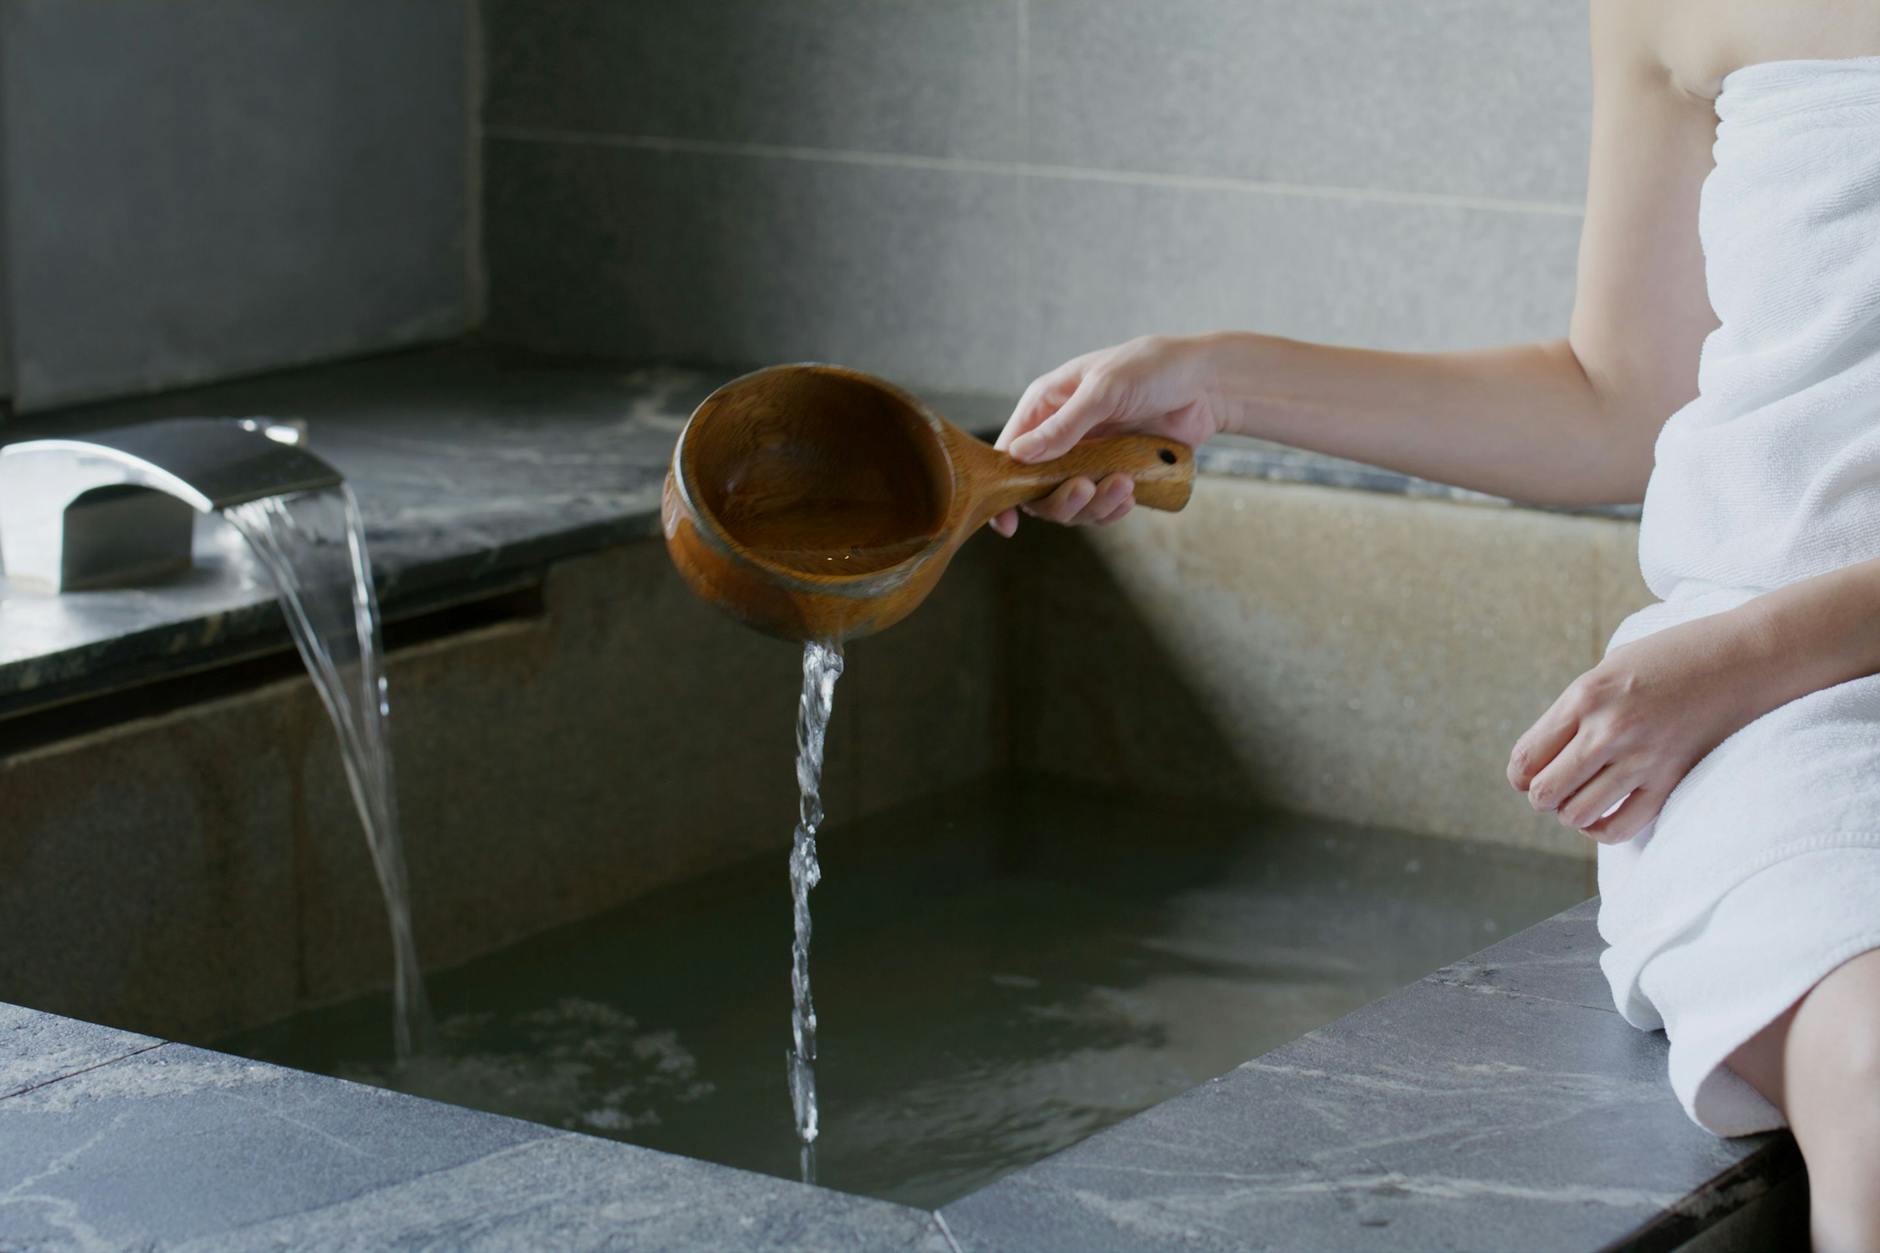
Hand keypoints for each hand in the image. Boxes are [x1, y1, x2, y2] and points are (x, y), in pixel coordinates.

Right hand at [990, 335, 1223, 535]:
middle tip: (1085, 488)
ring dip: (1094, 504)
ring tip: (1124, 485)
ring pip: (1072, 503)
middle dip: (1060, 498)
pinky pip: (1103, 507)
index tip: (1007, 521)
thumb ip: (1064, 426)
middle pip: (1038, 489)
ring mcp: (1090, 458)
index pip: (1009, 452)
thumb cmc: (1152, 369)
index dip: (1003, 487)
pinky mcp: (1117, 473)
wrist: (1206, 383)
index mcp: (1046, 406)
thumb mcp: (1104, 390)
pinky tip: (1131, 493)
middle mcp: (1062, 436)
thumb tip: (1018, 456)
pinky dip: (1114, 508)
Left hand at [1507, 609, 1775, 842]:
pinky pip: (1620, 827)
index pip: (1527, 756)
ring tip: (1579, 798)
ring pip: (1576, 814)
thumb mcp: (1610, 667)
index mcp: (1585, 696)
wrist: (1745, 658)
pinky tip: (1600, 817)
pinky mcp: (1671, 780)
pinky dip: (1600, 829)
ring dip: (1569, 812)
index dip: (1519, 775)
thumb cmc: (1674, 656)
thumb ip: (1577, 708)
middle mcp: (1608, 730)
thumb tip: (1543, 754)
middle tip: (1553, 788)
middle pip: (1544, 792)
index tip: (1526, 776)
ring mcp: (1641, 759)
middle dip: (1540, 796)